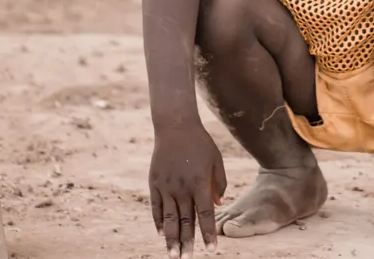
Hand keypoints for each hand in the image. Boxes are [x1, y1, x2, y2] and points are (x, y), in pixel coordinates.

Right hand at [149, 124, 227, 256]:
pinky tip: (161, 234)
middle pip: (185, 222)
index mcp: (199, 184)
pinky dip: (158, 222)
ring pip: (169, 219)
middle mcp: (182, 188)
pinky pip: (156, 207)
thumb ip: (219, 184)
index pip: (205, 215)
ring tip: (172, 255)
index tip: (211, 250)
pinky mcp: (154, 183)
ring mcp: (166, 187)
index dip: (208, 234)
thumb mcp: (216, 161)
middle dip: (187, 243)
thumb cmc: (200, 144)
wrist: (175, 127)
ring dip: (171, 239)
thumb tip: (217, 205)